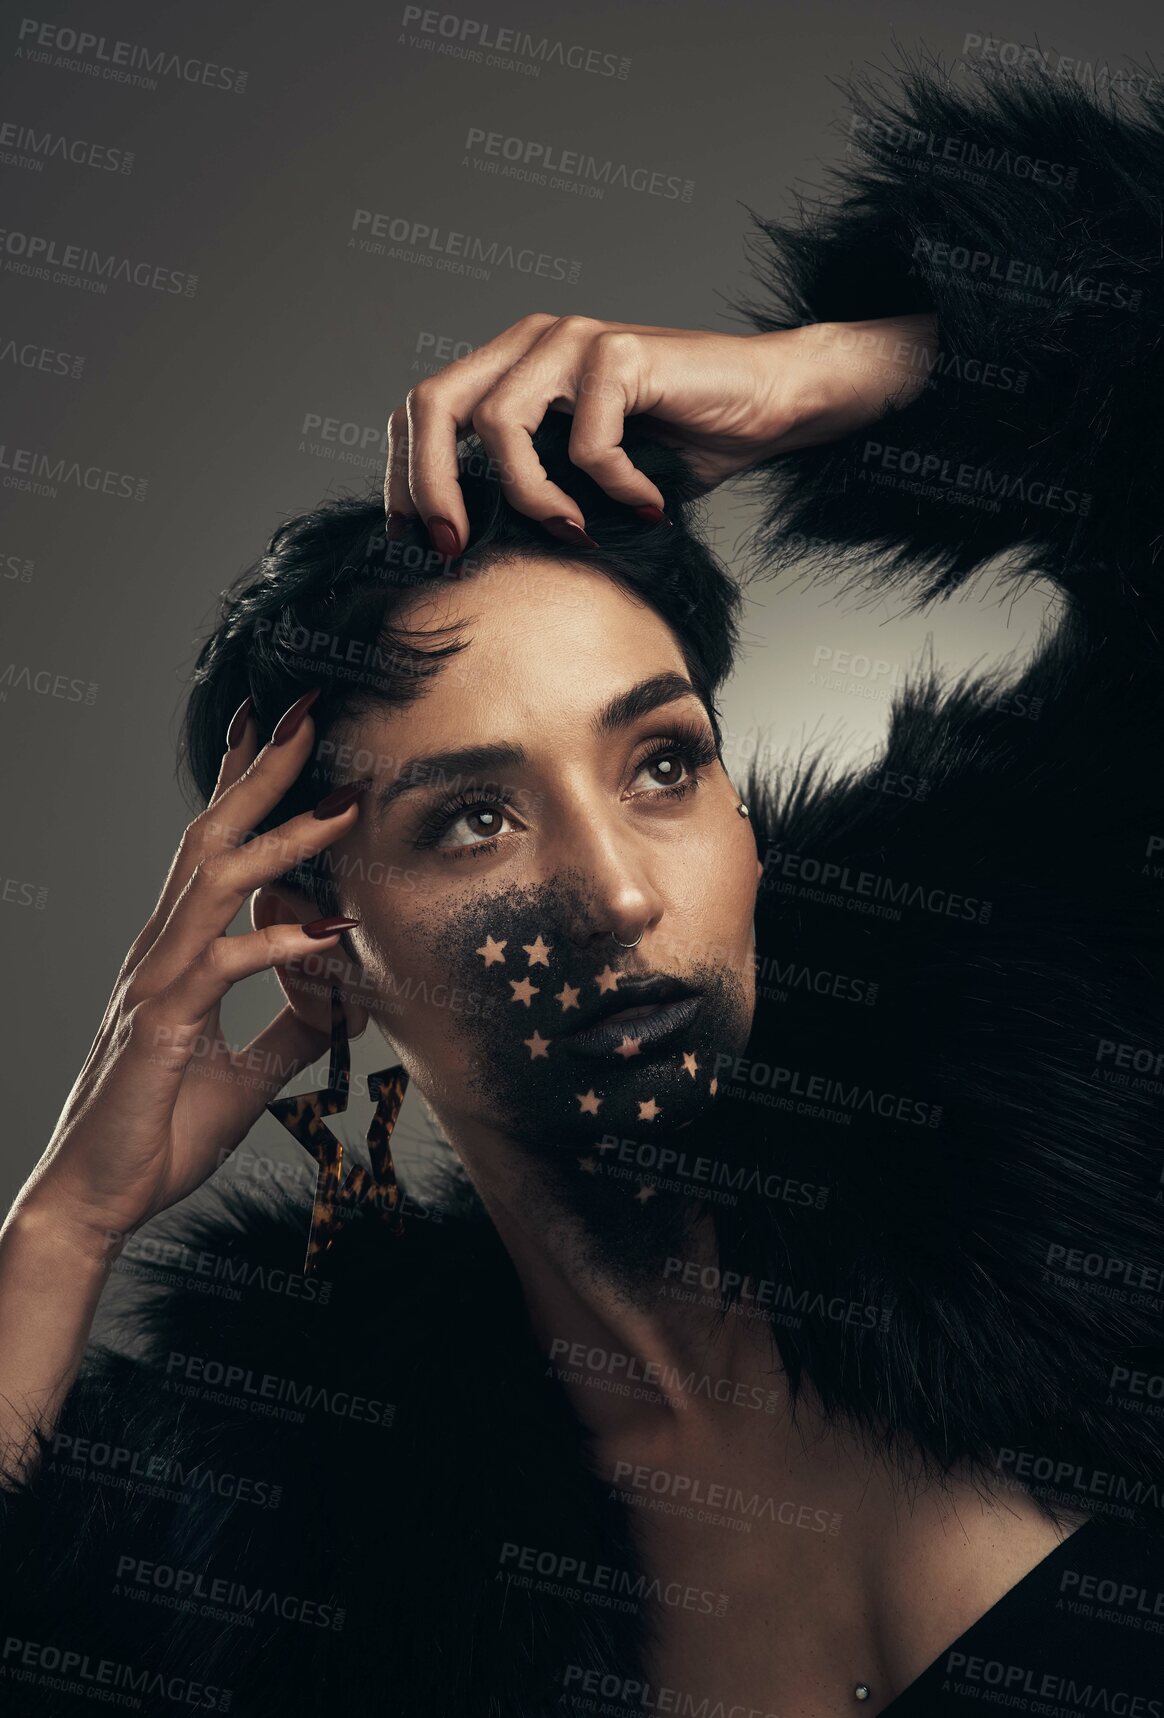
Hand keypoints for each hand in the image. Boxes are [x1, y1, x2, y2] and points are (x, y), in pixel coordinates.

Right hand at [15, 695, 366, 1259]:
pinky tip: (326, 931)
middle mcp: (162, 951)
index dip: (243, 786)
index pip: (214, 850)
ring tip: (341, 801)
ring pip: (217, 882)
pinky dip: (277, 943)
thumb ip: (290, 1029)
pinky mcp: (161, 1025)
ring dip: (281, 837)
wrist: (96, 1201)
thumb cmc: (158, 1134)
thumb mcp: (248, 1075)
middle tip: (309, 712)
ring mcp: (157, 983)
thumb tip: (343, 997)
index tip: (279, 730)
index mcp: (178, 954)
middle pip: (212, 837)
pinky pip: (223, 967)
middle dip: (262, 773)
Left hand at [384, 311, 937, 550]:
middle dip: (430, 487)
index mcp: (510, 367)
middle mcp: (531, 343)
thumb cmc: (679, 448)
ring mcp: (572, 341)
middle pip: (434, 403)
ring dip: (531, 497)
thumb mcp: (583, 481)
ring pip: (500, 424)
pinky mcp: (620, 351)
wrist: (768, 406)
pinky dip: (612, 489)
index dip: (405, 477)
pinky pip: (588, 441)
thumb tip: (462, 555)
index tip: (418, 543)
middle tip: (454, 549)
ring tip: (573, 532)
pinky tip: (646, 505)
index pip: (421, 410)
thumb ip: (527, 493)